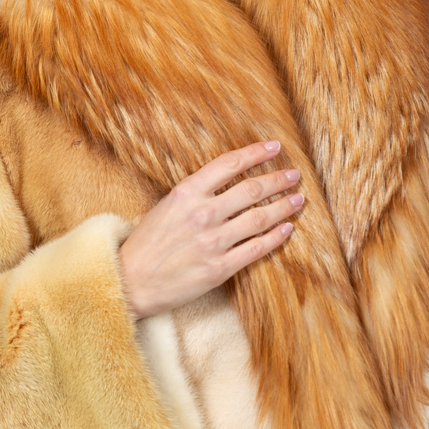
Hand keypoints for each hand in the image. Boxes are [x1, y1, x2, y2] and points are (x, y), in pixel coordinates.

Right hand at [118, 141, 302, 319]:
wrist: (130, 281)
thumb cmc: (146, 243)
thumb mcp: (166, 206)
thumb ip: (195, 193)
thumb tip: (227, 181)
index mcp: (186, 193)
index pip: (229, 164)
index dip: (256, 153)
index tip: (275, 147)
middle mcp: (202, 214)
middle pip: (251, 189)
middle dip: (278, 179)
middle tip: (294, 175)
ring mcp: (212, 242)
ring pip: (260, 218)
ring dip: (284, 206)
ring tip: (298, 199)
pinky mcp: (219, 268)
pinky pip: (256, 249)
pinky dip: (276, 237)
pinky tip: (287, 229)